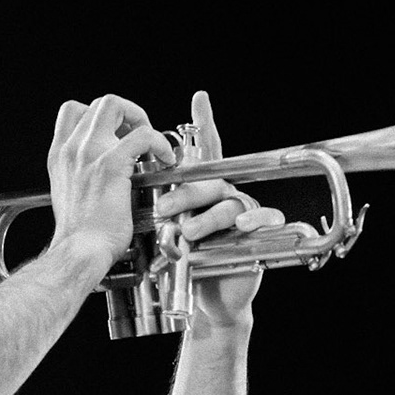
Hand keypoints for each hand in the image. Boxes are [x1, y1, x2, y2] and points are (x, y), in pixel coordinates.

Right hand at [47, 94, 175, 268]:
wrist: (80, 252)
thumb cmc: (81, 237)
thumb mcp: (70, 197)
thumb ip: (81, 177)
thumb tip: (101, 174)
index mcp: (60, 156)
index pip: (74, 112)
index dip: (100, 116)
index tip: (117, 135)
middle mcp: (71, 149)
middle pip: (98, 103)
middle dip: (125, 113)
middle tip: (139, 136)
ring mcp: (89, 153)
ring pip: (114, 105)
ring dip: (139, 118)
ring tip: (151, 144)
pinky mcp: (110, 164)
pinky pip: (142, 135)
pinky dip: (159, 142)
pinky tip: (165, 160)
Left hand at [151, 90, 284, 327]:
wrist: (211, 296)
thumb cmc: (188, 262)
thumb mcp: (168, 233)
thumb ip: (160, 210)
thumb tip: (133, 193)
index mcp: (202, 190)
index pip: (201, 153)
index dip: (203, 124)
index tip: (200, 98)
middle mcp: (223, 195)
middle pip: (207, 181)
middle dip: (184, 193)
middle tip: (163, 209)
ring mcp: (241, 211)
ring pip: (227, 202)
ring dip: (206, 217)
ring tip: (187, 233)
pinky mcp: (258, 231)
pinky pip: (261, 218)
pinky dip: (251, 220)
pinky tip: (239, 226)